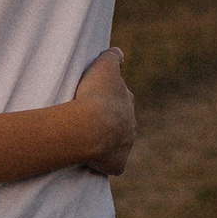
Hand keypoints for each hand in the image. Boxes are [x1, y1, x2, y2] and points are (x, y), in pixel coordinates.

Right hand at [68, 45, 137, 179]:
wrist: (90, 127)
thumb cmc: (95, 94)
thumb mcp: (104, 66)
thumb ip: (112, 56)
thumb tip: (118, 53)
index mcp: (128, 102)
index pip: (121, 98)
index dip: (107, 98)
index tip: (94, 98)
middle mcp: (131, 125)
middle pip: (120, 123)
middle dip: (109, 121)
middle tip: (88, 120)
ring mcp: (125, 146)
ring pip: (116, 144)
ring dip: (105, 142)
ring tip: (85, 139)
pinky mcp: (117, 164)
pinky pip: (111, 164)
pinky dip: (104, 163)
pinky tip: (90, 160)